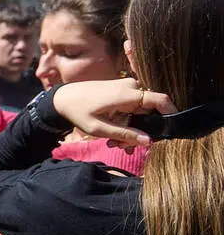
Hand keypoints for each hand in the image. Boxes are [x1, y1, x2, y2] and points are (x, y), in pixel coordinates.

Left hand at [50, 79, 176, 146]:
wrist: (63, 98)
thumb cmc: (77, 112)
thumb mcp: (99, 128)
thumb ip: (124, 134)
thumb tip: (148, 141)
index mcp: (128, 94)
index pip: (161, 100)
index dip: (170, 114)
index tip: (169, 131)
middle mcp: (131, 87)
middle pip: (149, 112)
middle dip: (141, 132)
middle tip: (123, 147)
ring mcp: (127, 88)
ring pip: (141, 113)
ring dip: (132, 130)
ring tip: (114, 143)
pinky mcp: (122, 92)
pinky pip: (133, 109)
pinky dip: (127, 122)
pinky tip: (114, 136)